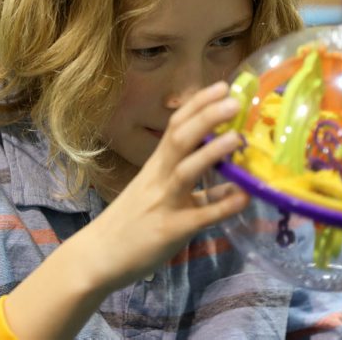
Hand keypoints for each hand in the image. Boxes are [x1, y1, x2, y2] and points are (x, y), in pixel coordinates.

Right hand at [80, 81, 249, 292]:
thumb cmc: (131, 220)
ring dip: (212, 152)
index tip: (222, 87)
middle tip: (234, 100)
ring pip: (186, 170)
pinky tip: (244, 197)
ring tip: (238, 139)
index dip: (199, 104)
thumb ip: (198, 188)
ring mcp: (164, 202)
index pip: (176, 125)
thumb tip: (237, 185)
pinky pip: (199, 216)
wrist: (97, 255)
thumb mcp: (160, 195)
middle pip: (180, 138)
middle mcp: (159, 176)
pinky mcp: (170, 230)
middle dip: (207, 117)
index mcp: (156, 164)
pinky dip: (222, 206)